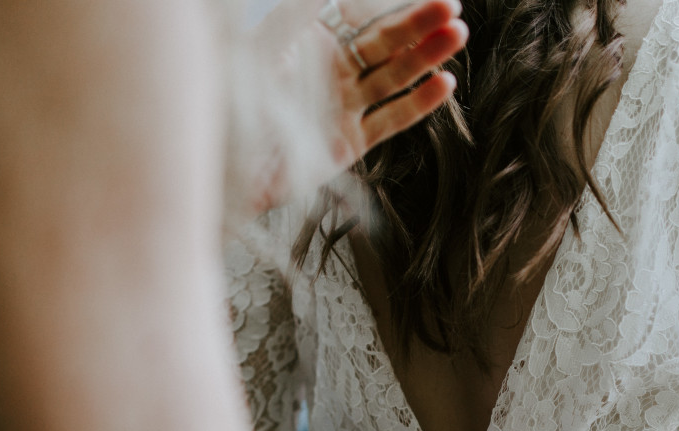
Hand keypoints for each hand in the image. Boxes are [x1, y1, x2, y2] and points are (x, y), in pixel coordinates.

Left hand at [234, 0, 466, 217]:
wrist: (221, 166)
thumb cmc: (229, 103)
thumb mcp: (261, 44)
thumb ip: (299, 11)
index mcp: (309, 38)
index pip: (359, 10)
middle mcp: (332, 69)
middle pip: (384, 40)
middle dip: (419, 22)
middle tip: (451, 6)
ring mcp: (344, 106)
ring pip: (394, 75)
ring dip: (427, 55)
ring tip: (457, 34)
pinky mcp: (351, 142)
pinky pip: (391, 119)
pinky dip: (418, 103)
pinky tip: (444, 83)